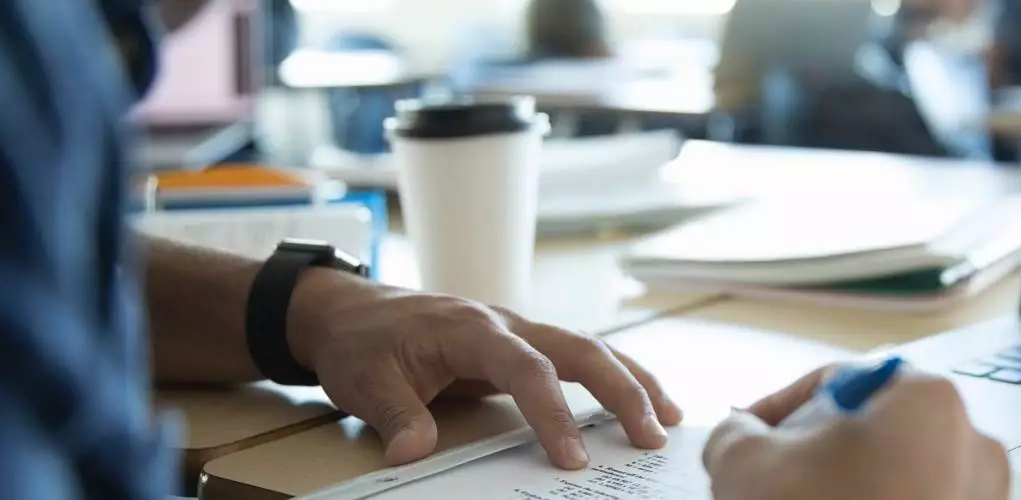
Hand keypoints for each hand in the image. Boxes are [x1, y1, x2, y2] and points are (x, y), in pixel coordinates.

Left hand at [285, 269, 682, 466]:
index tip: (572, 458)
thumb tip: (414, 452)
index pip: (526, 367)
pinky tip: (640, 404)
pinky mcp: (520, 346)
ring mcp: (517, 331)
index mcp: (471, 326)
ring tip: (671, 420)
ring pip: (589, 349)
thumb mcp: (364, 380)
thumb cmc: (361, 341)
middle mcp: (505, 322)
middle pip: (580, 348)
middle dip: (622, 391)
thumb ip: (395, 414)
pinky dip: (613, 379)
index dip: (553, 412)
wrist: (349, 310)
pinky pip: (576, 359)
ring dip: (632, 382)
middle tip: (654, 435)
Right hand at [702, 365, 1009, 499]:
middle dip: (818, 453)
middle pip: (872, 430)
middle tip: (774, 481)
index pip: (838, 383)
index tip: (749, 435)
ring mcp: (982, 497)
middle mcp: (971, 443)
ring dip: (850, 485)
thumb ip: (735, 431)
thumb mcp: (746, 463)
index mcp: (926, 401)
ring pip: (897, 474)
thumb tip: (741, 433)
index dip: (780, 408)